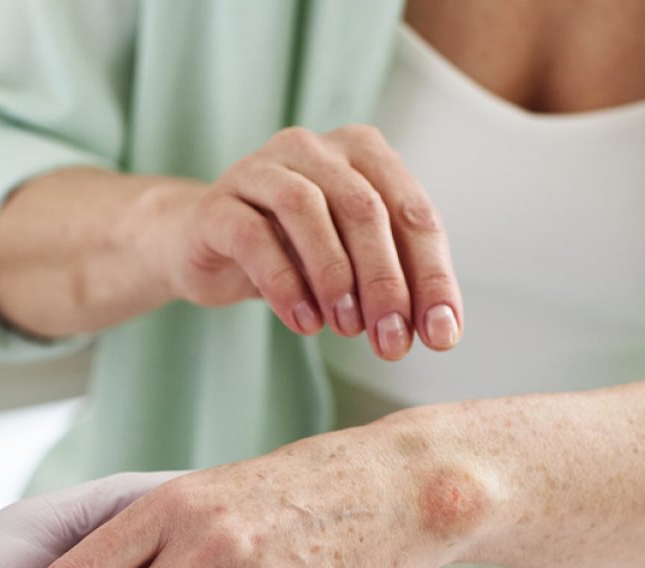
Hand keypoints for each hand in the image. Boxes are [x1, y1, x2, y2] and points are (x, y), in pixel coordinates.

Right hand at [152, 124, 461, 358]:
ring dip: (335, 277)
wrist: (204, 246)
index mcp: (361, 152)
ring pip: (307, 211)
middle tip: (392, 341)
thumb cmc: (289, 252)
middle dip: (385, 282)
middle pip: (364, 209)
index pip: (412, 212)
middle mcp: (312, 148)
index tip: (440, 335)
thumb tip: (437, 330)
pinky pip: (254, 238)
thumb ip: (391, 281)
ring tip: (346, 328)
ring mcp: (260, 169)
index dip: (432, 276)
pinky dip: (284, 284)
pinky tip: (303, 322)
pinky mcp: (218, 205)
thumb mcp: (349, 262)